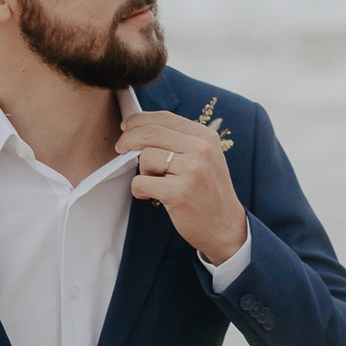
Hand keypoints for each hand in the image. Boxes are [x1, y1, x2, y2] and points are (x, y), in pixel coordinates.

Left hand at [117, 110, 247, 263]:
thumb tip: (139, 129)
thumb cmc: (208, 192)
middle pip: (150, 133)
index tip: (126, 127)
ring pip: (145, 157)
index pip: (165, 117)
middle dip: (128, 139)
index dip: (139, 119)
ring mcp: (192, 170)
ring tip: (154, 183)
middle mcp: (201, 149)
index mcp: (206, 136)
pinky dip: (139, 190)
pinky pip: (141, 183)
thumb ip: (180, 141)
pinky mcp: (179, 192)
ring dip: (142, 171)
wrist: (225, 227)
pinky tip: (150, 196)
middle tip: (120, 148)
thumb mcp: (205, 158)